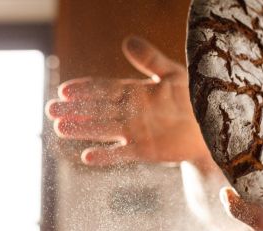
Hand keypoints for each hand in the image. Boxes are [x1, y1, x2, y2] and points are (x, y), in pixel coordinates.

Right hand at [46, 36, 210, 165]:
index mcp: (135, 91)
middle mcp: (131, 112)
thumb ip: (150, 59)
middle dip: (75, 109)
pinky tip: (87, 157)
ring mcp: (136, 131)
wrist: (212, 125)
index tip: (64, 89)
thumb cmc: (194, 97)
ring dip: (83, 129)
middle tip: (51, 110)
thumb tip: (127, 41)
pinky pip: (122, 153)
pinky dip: (106, 156)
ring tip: (59, 128)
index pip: (104, 88)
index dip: (85, 89)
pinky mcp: (145, 150)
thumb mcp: (173, 73)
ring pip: (103, 129)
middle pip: (97, 109)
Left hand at [220, 125, 262, 230]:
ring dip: (241, 201)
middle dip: (237, 200)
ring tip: (239, 177)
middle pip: (252, 220)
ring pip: (249, 220)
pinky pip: (251, 220)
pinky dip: (246, 204)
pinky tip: (249, 187)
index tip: (225, 192)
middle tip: (229, 173)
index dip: (241, 209)